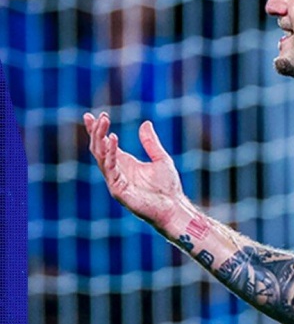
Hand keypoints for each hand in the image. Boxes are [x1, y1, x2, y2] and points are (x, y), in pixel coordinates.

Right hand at [83, 112, 186, 229]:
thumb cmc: (168, 187)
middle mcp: (116, 171)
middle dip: (96, 132)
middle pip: (99, 148)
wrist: (173, 207)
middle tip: (99, 116)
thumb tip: (145, 123)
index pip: (105, 144)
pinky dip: (110, 153)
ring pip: (100, 156)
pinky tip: (112, 139)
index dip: (96, 130)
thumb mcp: (161, 159)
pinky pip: (110, 168)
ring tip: (103, 122)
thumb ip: (151, 143)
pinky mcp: (117, 190)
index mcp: (124, 163)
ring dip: (100, 139)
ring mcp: (115, 181)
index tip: (90, 115)